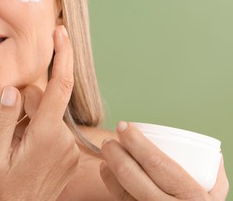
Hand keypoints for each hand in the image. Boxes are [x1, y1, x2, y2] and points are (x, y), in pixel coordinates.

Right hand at [0, 26, 78, 200]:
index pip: (60, 85)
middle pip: (45, 99)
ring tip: (16, 146)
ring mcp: (68, 148)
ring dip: (30, 121)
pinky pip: (53, 128)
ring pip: (48, 114)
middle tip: (8, 132)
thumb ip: (3, 119)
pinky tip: (27, 150)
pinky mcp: (69, 154)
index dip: (62, 55)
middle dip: (25, 104)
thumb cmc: (1, 190)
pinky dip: (38, 130)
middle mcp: (63, 138)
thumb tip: (13, 89)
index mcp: (46, 134)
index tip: (60, 32)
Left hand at [100, 122, 228, 200]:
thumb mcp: (214, 198)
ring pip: (121, 189)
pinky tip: (106, 170)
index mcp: (190, 196)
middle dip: (115, 152)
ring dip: (109, 166)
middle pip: (130, 175)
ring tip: (106, 152)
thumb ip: (214, 177)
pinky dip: (110, 183)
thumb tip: (211, 155)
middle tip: (109, 140)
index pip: (155, 162)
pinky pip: (120, 200)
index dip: (135, 141)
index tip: (124, 127)